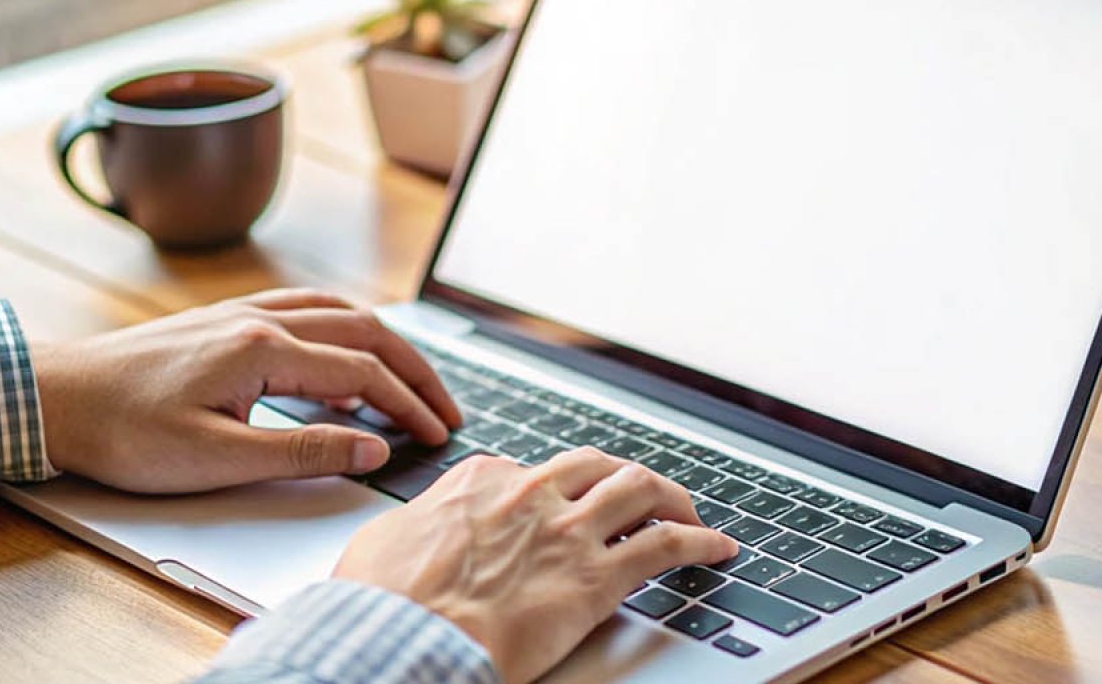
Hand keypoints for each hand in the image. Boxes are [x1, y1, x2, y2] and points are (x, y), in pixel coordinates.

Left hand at [32, 288, 461, 491]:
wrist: (52, 396)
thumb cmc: (123, 432)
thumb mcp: (217, 458)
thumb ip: (304, 450)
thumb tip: (372, 447)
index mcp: (263, 349)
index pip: (364, 374)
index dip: (409, 407)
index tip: (437, 437)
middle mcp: (260, 319)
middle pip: (366, 331)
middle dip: (416, 370)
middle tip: (446, 409)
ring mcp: (240, 314)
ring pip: (339, 313)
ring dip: (385, 346)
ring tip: (410, 383)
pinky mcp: (223, 321)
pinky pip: (305, 312)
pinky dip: (343, 333)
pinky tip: (342, 363)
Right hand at [333, 448, 739, 683]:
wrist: (402, 635)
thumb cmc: (384, 601)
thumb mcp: (387, 541)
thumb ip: (422, 526)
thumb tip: (416, 536)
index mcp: (480, 481)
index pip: (536, 471)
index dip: (557, 491)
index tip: (566, 508)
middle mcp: (530, 492)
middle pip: (597, 466)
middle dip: (626, 478)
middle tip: (645, 496)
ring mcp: (567, 529)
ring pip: (640, 488)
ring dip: (672, 498)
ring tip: (690, 514)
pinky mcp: (597, 574)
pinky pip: (666, 544)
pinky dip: (700, 542)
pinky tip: (718, 548)